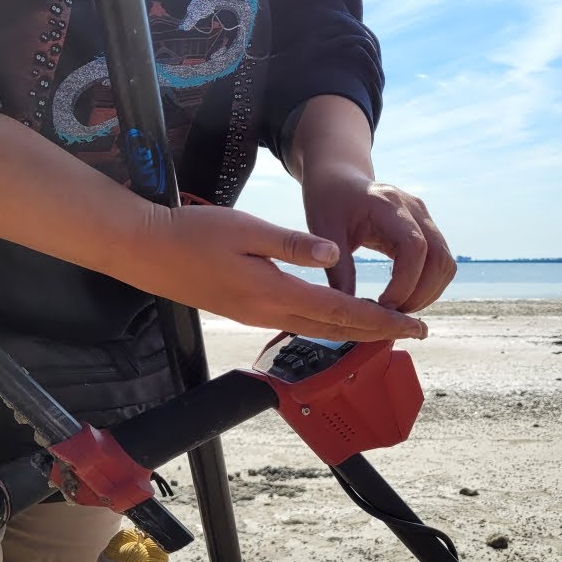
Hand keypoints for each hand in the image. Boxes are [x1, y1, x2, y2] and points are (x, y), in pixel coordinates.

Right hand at [130, 204, 427, 341]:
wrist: (147, 251)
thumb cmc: (194, 233)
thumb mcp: (247, 228)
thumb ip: (292, 244)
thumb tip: (333, 252)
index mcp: (275, 292)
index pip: (341, 311)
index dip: (382, 320)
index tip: (414, 324)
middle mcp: (269, 311)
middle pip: (335, 330)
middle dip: (377, 332)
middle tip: (414, 331)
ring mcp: (256, 315)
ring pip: (317, 330)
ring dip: (352, 331)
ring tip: (383, 327)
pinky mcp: (246, 311)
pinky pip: (298, 324)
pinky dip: (326, 324)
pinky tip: (334, 318)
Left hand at [302, 164, 455, 312]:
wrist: (341, 179)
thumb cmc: (329, 202)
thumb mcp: (324, 231)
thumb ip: (337, 269)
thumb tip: (348, 312)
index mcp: (387, 204)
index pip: (414, 246)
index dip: (405, 282)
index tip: (384, 305)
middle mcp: (414, 208)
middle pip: (438, 257)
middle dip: (420, 294)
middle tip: (392, 316)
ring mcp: (425, 217)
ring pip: (445, 263)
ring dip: (428, 293)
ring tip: (398, 311)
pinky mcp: (427, 228)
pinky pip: (441, 262)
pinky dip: (429, 285)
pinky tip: (405, 298)